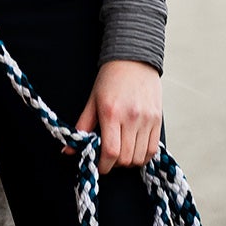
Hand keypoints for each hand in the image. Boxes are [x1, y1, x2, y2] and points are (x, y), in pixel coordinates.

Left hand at [61, 59, 161, 173]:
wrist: (134, 60)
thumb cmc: (110, 79)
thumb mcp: (92, 101)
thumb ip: (82, 127)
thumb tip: (67, 150)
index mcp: (111, 113)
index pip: (110, 151)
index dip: (104, 165)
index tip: (99, 166)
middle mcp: (131, 118)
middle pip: (126, 158)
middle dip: (115, 164)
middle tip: (108, 158)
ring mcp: (147, 120)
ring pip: (141, 157)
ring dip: (130, 162)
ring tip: (122, 153)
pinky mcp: (158, 120)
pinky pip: (153, 149)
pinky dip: (143, 155)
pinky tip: (134, 149)